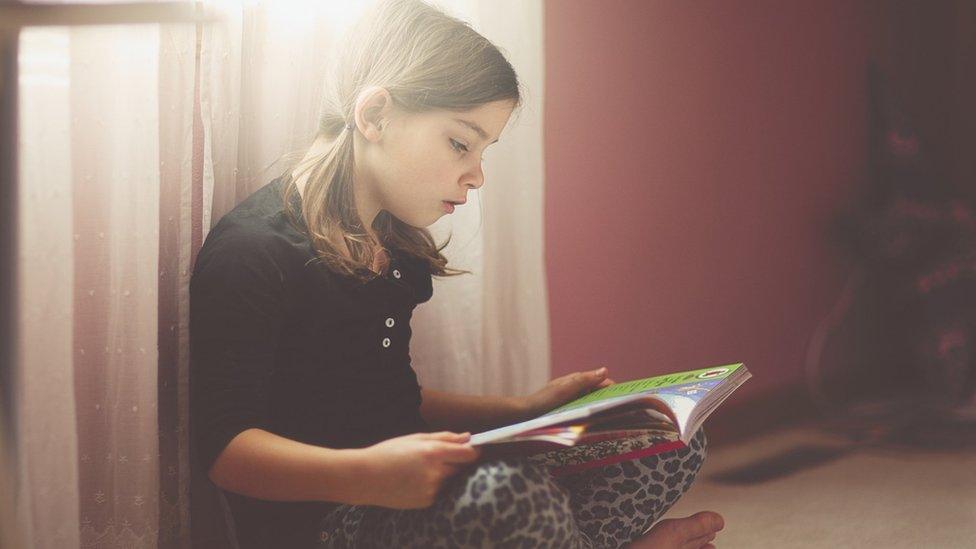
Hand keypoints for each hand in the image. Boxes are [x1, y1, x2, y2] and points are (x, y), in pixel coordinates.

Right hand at [357, 431, 481, 508]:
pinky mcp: (427, 502)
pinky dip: (433, 485)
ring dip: (443, 474)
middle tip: (436, 457)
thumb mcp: (415, 438)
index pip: (468, 454)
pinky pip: (438, 491)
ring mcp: (432, 490)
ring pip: (449, 480)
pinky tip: (414, 480)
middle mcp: (436, 473)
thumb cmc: (388, 453)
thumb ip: (444, 437)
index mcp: (433, 452)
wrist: (365, 478)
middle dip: (455, 461)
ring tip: (420, 469)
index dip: (474, 450)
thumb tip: (467, 437)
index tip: (473, 448)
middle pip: (461, 467)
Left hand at [522, 367, 616, 416]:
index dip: (613, 388)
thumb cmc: (544, 401)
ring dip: (602, 406)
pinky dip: (592, 412)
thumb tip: (605, 370)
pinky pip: (584, 409)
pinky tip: (597, 422)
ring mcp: (570, 399)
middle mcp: (574, 388)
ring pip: (591, 400)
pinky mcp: (566, 409)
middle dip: (610, 397)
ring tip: (616, 417)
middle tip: (625, 410)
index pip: (600, 381)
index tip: (627, 398)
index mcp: (575, 380)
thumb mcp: (566, 389)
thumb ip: (585, 380)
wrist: (524, 414)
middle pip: (597, 391)